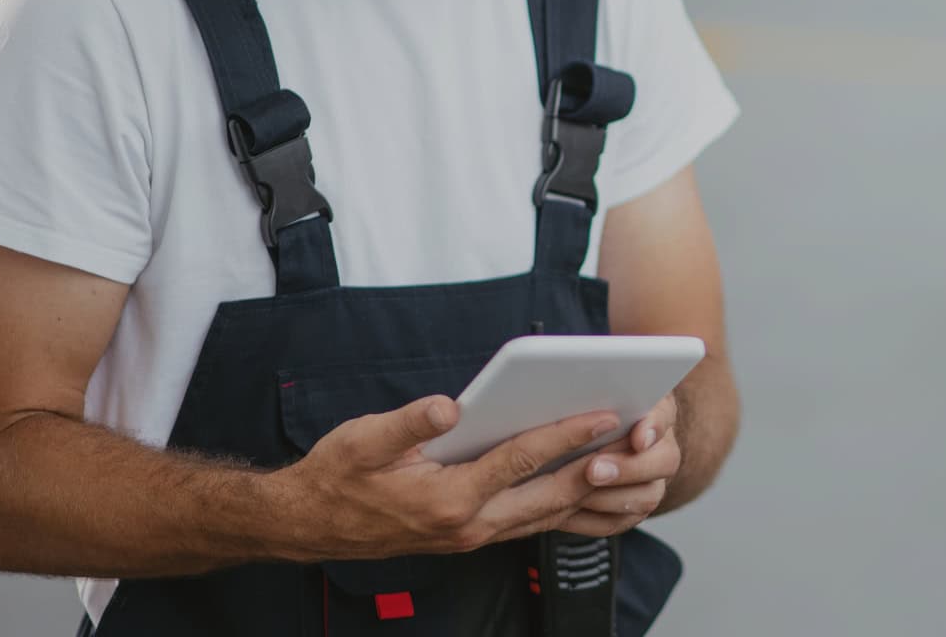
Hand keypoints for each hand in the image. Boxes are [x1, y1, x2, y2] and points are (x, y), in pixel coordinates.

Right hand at [274, 395, 618, 559]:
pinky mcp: (471, 536)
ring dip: (585, 491)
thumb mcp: (362, 440)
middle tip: (634, 439)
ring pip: (544, 517)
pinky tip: (583, 485)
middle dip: (595, 467)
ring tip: (623, 459)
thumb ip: (409, 423)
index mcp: (447, 500)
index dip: (565, 434)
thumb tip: (448, 408)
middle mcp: (467, 526)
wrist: (311, 524)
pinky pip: (530, 525)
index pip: (520, 461)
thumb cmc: (337, 477)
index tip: (602, 413)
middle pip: (548, 496)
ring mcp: (472, 537)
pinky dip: (562, 507)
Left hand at [557, 392, 681, 537]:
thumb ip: (594, 395)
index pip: (665, 414)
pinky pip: (620, 521)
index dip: (654, 427)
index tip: (638, 438)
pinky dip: (594, 518)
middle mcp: (660, 446)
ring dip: (610, 497)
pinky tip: (568, 511)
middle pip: (665, 460)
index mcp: (655, 410)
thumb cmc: (587, 410)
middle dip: (628, 468)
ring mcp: (651, 480)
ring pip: (647, 497)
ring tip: (577, 493)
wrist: (585, 438)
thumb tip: (580, 387)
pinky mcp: (631, 509)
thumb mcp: (593, 394)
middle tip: (594, 470)